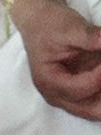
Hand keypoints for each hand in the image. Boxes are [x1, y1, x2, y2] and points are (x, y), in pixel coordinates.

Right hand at [18, 1, 100, 119]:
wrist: (40, 24)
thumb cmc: (49, 26)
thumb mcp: (69, 27)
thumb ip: (91, 37)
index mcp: (49, 82)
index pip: (79, 89)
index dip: (99, 77)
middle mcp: (56, 95)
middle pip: (88, 110)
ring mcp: (66, 96)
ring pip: (93, 109)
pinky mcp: (76, 92)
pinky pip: (95, 100)